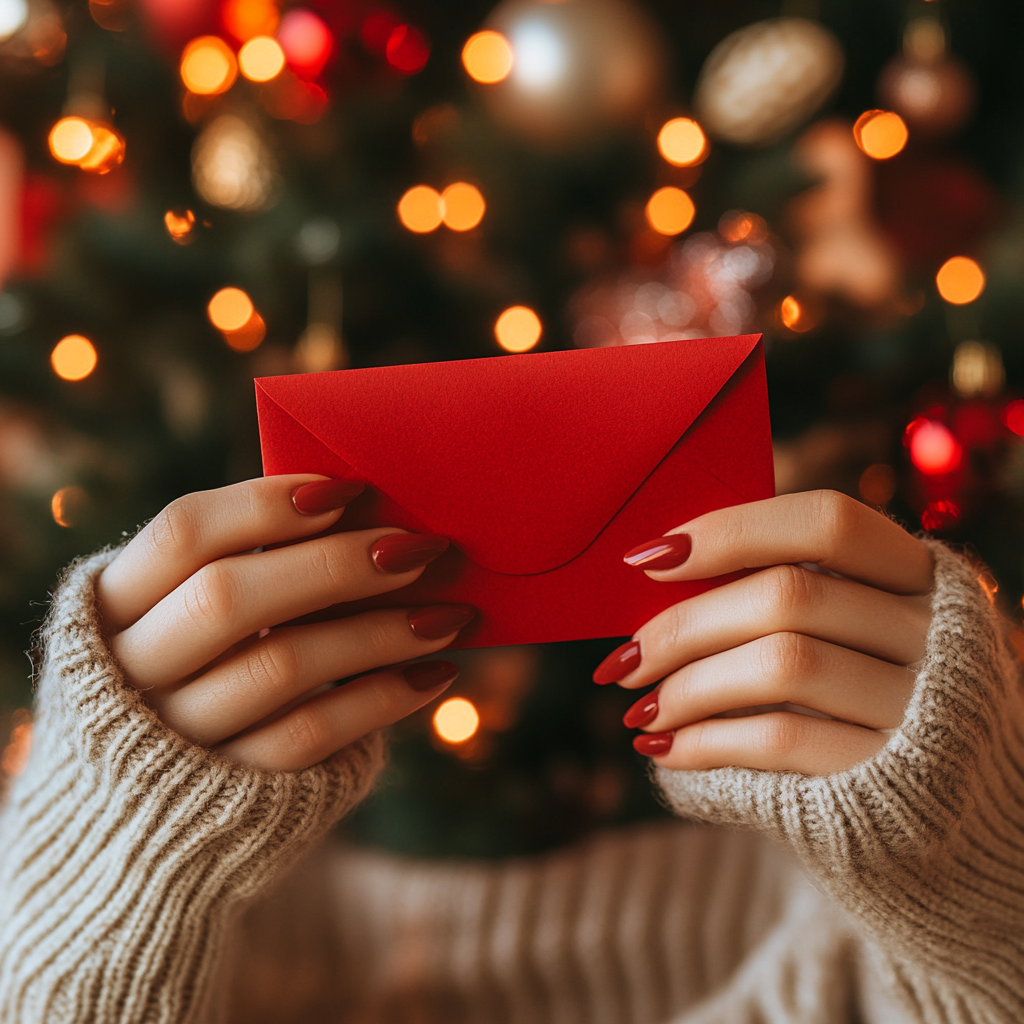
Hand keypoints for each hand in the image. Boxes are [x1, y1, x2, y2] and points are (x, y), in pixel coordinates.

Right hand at [97, 476, 473, 771]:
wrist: (143, 823)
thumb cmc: (194, 680)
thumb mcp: (184, 623)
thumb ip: (245, 571)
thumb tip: (365, 517)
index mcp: (111, 606)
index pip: (182, 533)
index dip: (263, 503)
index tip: (348, 490)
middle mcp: (130, 671)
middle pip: (229, 597)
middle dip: (334, 565)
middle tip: (417, 547)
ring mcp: (174, 738)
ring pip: (281, 667)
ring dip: (379, 633)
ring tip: (450, 614)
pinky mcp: (227, 793)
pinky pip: (311, 736)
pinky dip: (381, 700)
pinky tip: (434, 673)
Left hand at [595, 490, 934, 775]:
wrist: (937, 814)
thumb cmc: (859, 702)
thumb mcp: (846, 633)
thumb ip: (781, 598)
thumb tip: (658, 577)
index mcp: (915, 574)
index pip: (826, 522)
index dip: (731, 530)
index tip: (650, 557)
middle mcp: (931, 631)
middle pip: (788, 595)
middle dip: (685, 625)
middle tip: (623, 659)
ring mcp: (920, 704)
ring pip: (784, 663)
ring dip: (689, 687)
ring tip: (640, 710)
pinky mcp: (892, 775)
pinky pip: (783, 739)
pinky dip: (708, 742)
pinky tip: (667, 750)